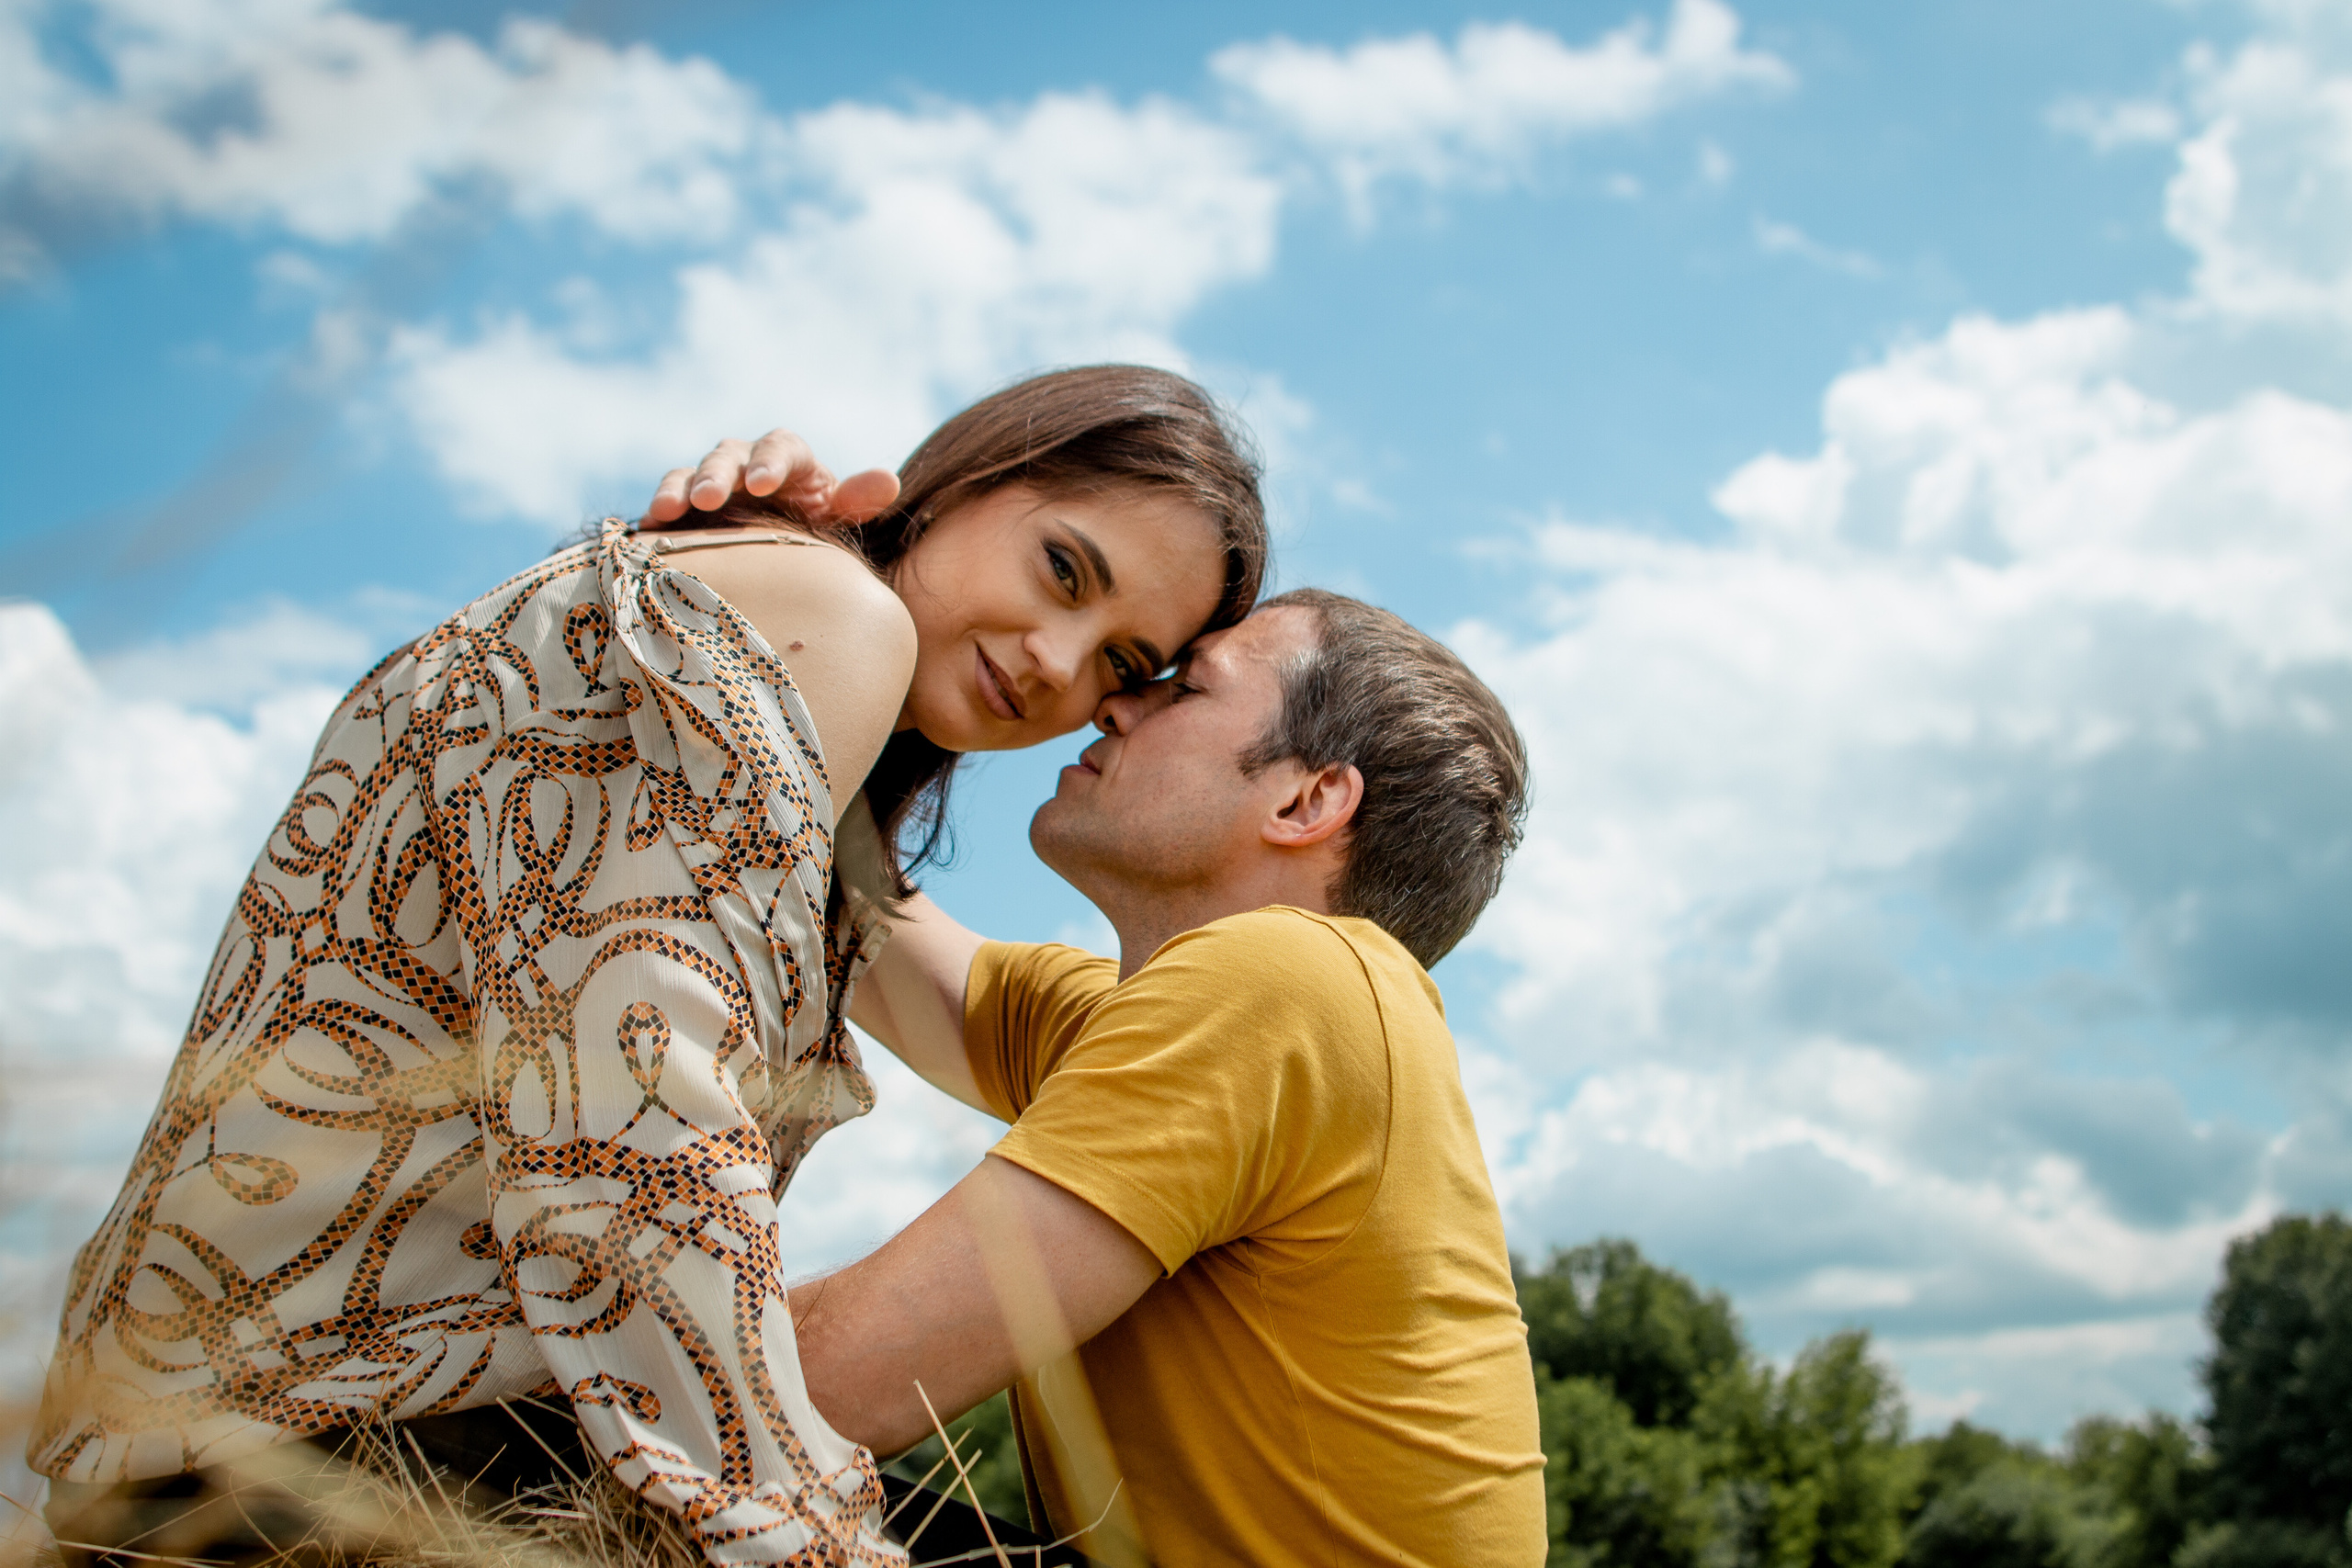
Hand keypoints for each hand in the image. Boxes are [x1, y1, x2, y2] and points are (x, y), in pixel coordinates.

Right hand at [644, 429, 900, 527]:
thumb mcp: (837, 518)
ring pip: (689, 474)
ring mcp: (710, 480)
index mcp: (788, 458)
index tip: (763, 485)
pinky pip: (666, 501)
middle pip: (727, 457)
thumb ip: (856, 501)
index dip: (770, 463)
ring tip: (667, 511)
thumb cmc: (815, 529)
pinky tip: (647, 529)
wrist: (782, 551)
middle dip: (717, 476)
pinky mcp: (683, 504)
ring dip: (678, 490)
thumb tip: (888, 480)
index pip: (780, 449)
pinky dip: (656, 511)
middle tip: (708, 500)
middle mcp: (745, 461)